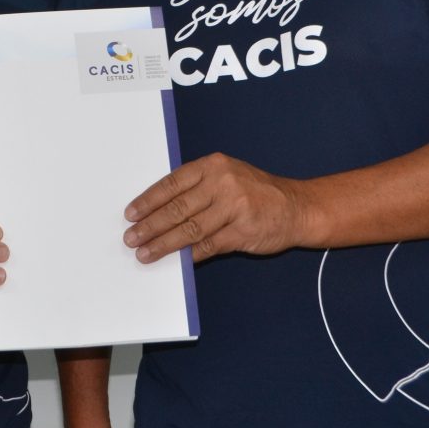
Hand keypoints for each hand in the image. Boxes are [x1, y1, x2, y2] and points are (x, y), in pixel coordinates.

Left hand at [123, 153, 308, 262]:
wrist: (297, 207)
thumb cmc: (255, 192)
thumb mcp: (227, 176)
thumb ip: (197, 187)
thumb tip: (158, 209)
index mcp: (213, 166)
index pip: (172, 183)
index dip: (148, 200)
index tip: (131, 214)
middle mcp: (222, 183)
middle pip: (177, 208)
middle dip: (150, 225)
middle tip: (132, 237)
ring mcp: (234, 208)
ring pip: (189, 229)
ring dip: (164, 244)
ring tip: (145, 253)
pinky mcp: (242, 232)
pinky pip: (209, 246)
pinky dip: (190, 255)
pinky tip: (175, 261)